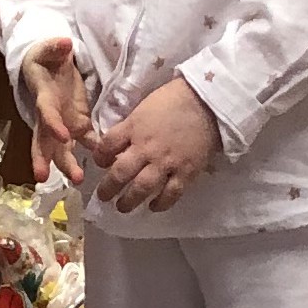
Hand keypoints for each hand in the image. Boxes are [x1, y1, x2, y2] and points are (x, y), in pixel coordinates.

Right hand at [20, 37, 93, 186]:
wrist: (52, 67)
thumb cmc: (47, 59)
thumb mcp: (47, 50)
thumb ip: (54, 47)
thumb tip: (63, 43)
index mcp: (44, 99)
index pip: (46, 114)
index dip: (52, 125)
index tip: (62, 135)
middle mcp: (51, 118)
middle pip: (45, 142)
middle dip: (47, 159)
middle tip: (45, 178)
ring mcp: (64, 124)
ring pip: (63, 149)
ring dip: (68, 165)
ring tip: (77, 179)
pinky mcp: (79, 124)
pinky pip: (87, 141)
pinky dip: (95, 152)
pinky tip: (105, 163)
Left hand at [91, 77, 220, 214]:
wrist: (207, 102)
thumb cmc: (174, 99)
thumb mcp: (143, 107)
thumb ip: (129, 127)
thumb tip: (117, 143)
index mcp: (134, 128)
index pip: (107, 146)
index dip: (99, 157)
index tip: (100, 163)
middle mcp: (146, 149)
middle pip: (120, 173)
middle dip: (108, 188)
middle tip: (103, 196)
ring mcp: (166, 163)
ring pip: (142, 188)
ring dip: (128, 201)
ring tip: (122, 207)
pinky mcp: (186, 172)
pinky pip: (170, 194)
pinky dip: (160, 203)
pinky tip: (153, 206)